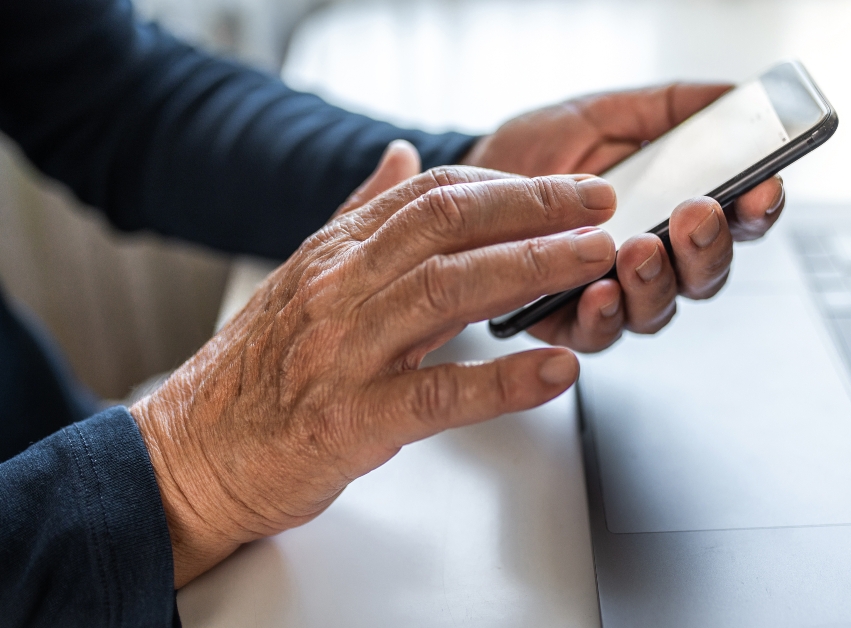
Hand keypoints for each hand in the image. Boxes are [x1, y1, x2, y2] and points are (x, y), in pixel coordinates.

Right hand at [131, 142, 621, 586]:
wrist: (190, 456)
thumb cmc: (256, 373)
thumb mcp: (305, 276)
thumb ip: (358, 215)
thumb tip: (402, 157)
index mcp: (336, 255)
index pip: (433, 196)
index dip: (511, 186)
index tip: (569, 189)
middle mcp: (340, 289)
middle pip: (447, 226)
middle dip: (534, 210)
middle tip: (601, 208)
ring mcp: (343, 351)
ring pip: (447, 291)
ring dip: (532, 269)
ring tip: (593, 261)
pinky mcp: (350, 419)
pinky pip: (438, 394)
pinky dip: (502, 382)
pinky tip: (556, 373)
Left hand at [464, 83, 785, 350]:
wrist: (470, 179)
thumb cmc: (540, 151)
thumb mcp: (606, 115)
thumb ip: (668, 108)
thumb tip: (730, 94)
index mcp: (675, 213)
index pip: (737, 219)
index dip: (758, 208)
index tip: (763, 187)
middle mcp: (655, 262)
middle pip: (707, 273)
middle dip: (708, 246)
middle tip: (695, 216)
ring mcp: (616, 295)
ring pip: (659, 308)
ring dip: (656, 281)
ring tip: (640, 250)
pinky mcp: (568, 322)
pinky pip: (599, 333)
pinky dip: (604, 315)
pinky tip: (599, 290)